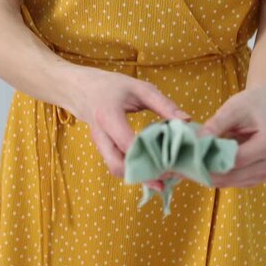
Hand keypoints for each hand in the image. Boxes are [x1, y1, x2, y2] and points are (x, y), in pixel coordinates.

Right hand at [57, 64, 190, 190]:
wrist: (80, 88)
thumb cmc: (111, 86)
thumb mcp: (139, 88)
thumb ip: (163, 104)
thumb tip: (186, 121)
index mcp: (108, 116)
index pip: (128, 144)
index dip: (149, 156)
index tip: (171, 162)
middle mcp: (100, 135)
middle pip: (117, 166)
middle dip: (142, 176)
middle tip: (167, 178)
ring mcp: (99, 145)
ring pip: (116, 170)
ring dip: (137, 177)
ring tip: (162, 179)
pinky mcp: (102, 150)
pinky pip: (116, 165)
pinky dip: (132, 171)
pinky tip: (150, 171)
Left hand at [198, 86, 265, 187]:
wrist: (261, 109)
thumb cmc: (248, 106)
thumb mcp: (231, 109)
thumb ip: (215, 125)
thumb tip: (198, 141)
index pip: (236, 160)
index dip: (211, 160)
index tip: (189, 157)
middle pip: (232, 175)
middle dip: (206, 171)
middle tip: (181, 166)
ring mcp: (264, 173)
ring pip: (229, 182)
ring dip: (208, 176)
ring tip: (188, 166)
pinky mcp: (255, 178)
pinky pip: (231, 182)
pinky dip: (215, 176)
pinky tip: (201, 167)